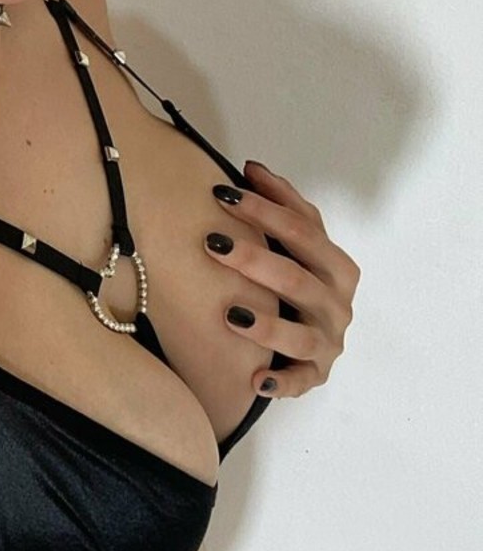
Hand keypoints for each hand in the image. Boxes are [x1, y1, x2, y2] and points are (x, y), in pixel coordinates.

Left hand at [206, 162, 359, 398]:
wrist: (315, 339)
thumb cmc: (299, 280)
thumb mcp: (296, 242)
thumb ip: (281, 204)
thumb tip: (251, 167)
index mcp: (336, 266)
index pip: (303, 230)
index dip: (264, 210)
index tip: (222, 194)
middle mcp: (338, 304)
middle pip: (298, 279)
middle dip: (255, 260)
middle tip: (212, 243)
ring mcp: (329, 342)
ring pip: (301, 336)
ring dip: (267, 326)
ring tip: (230, 315)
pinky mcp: (316, 376)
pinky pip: (300, 383)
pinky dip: (280, 383)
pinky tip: (255, 379)